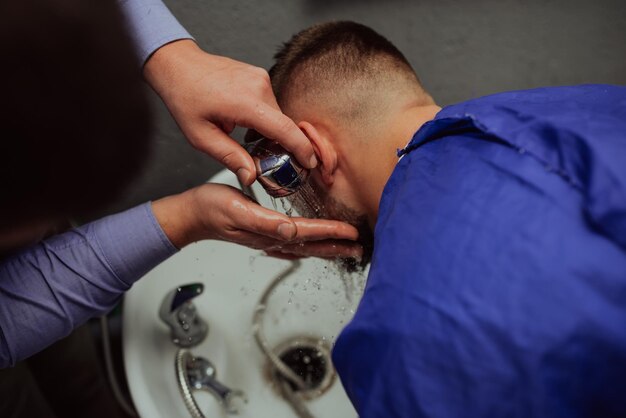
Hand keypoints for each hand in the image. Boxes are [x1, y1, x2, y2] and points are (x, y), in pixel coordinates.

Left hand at [144, 40, 316, 184]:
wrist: (178, 65)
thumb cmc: (185, 98)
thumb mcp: (201, 136)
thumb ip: (230, 157)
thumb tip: (251, 177)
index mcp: (246, 103)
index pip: (285, 130)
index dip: (302, 150)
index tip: (309, 164)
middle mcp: (259, 86)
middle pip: (282, 125)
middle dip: (279, 145)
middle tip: (264, 160)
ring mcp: (261, 78)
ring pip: (277, 115)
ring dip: (268, 130)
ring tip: (245, 136)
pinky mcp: (259, 75)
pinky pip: (270, 103)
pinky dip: (263, 117)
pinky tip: (244, 122)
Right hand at [151, 183, 362, 259]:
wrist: (191, 215)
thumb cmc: (210, 207)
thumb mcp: (236, 208)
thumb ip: (263, 222)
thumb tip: (289, 231)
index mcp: (268, 231)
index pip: (307, 233)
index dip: (330, 232)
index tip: (351, 232)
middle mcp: (270, 239)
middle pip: (310, 246)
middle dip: (336, 247)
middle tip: (359, 248)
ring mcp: (266, 239)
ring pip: (303, 246)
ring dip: (326, 247)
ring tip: (344, 248)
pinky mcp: (261, 235)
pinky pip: (292, 244)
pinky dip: (308, 245)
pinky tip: (311, 245)